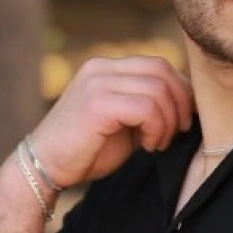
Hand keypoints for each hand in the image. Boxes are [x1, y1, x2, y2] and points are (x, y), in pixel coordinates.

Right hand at [30, 55, 195, 188]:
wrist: (45, 167)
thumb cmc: (86, 150)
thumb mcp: (123, 122)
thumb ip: (147, 107)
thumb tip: (187, 105)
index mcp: (107, 67)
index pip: (158, 64)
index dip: (180, 91)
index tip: (183, 120)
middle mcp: (101, 68)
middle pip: (162, 71)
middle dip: (180, 104)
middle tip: (177, 132)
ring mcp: (97, 83)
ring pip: (157, 90)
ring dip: (167, 122)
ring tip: (157, 143)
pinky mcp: (97, 104)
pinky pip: (146, 108)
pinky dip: (156, 129)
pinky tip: (148, 146)